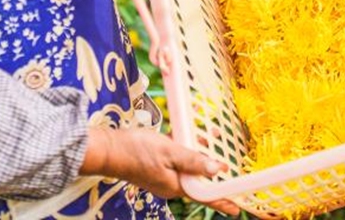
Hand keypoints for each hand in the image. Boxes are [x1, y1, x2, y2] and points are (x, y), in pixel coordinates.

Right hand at [82, 126, 240, 214]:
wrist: (107, 148)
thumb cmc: (136, 150)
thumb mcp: (170, 152)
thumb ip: (194, 161)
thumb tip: (218, 170)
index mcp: (175, 185)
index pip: (205, 195)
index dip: (221, 200)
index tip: (237, 208)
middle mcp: (170, 185)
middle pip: (197, 180)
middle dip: (212, 170)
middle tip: (227, 161)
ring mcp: (161, 177)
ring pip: (187, 168)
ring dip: (198, 155)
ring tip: (209, 138)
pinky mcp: (155, 168)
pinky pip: (176, 162)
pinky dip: (184, 150)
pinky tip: (187, 136)